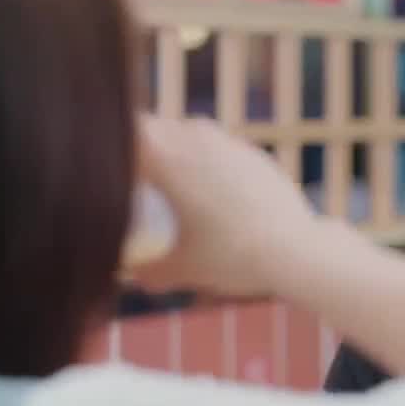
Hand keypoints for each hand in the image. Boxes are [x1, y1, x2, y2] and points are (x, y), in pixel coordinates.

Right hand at [128, 115, 316, 296]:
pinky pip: (217, 146)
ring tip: (171, 185)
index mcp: (167, 157)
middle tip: (132, 181)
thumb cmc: (233, 257)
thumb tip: (133, 276)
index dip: (110, 150)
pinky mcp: (253, 152)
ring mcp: (227, 141)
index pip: (122, 132)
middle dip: (140, 151)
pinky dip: (207, 162)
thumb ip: (149, 271)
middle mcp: (195, 138)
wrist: (296, 250)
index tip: (108, 174)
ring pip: (186, 132)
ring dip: (174, 151)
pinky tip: (211, 193)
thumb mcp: (183, 269)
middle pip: (152, 129)